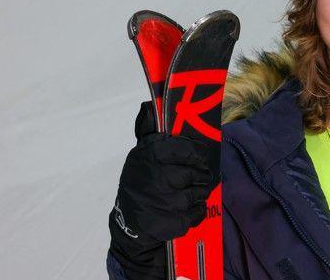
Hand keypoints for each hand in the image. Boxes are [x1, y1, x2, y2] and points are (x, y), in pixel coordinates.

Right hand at [108, 101, 215, 279]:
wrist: (129, 226)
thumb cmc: (140, 184)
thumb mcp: (141, 156)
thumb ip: (151, 133)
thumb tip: (149, 104)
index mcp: (149, 156)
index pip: (184, 149)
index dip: (196, 153)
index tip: (200, 157)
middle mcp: (155, 177)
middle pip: (196, 172)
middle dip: (200, 175)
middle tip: (199, 177)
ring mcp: (163, 201)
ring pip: (198, 192)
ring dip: (198, 193)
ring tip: (190, 193)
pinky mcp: (170, 222)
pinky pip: (196, 212)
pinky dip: (196, 211)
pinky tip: (186, 208)